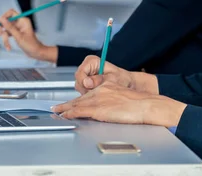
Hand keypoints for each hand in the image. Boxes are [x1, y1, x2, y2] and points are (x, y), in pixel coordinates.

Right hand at [0, 9, 56, 62]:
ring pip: (6, 29)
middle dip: (3, 29)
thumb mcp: (18, 36)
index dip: (4, 16)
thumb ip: (10, 27)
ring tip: (7, 46)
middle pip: (7, 21)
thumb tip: (2, 19)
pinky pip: (8, 34)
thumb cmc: (30, 44)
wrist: (36, 53)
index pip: (11, 13)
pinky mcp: (16, 33)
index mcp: (23, 20)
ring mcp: (17, 28)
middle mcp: (20, 23)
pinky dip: (7, 40)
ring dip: (5, 37)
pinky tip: (8, 47)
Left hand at [52, 82, 186, 126]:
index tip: (69, 103)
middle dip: (67, 104)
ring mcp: (99, 99)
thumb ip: (110, 97)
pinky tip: (65, 115)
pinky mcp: (99, 108)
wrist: (145, 104)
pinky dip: (71, 113)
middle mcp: (100, 90)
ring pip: (77, 103)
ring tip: (57, 112)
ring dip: (65, 109)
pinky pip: (81, 110)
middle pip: (79, 98)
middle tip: (56, 107)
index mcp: (106, 86)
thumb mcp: (121, 94)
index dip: (77, 99)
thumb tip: (105, 106)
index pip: (88, 93)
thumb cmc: (138, 103)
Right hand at [74, 55, 135, 94]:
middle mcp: (86, 68)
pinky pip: (83, 92)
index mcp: (91, 61)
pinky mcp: (85, 86)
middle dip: (87, 89)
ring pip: (80, 88)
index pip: (80, 72)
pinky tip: (99, 95)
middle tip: (98, 91)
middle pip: (78, 81)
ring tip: (101, 92)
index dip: (84, 80)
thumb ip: (99, 80)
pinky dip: (90, 95)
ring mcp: (85, 77)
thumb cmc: (121, 78)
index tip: (91, 86)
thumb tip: (88, 82)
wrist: (126, 84)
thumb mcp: (113, 78)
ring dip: (89, 93)